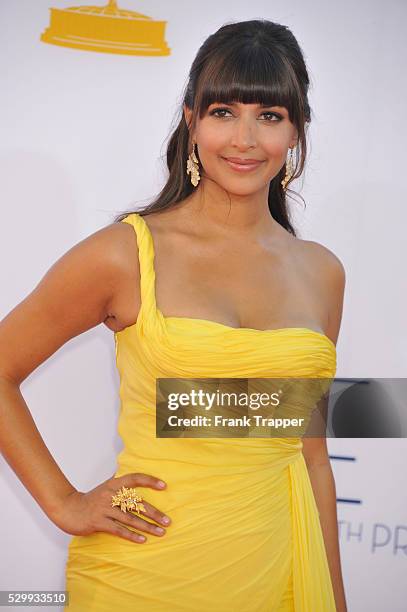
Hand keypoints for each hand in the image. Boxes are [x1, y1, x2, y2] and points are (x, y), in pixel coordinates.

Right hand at [52, 473, 170, 543]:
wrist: (68, 508)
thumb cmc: (91, 500)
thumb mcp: (106, 488)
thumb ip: (120, 486)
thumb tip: (137, 483)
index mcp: (113, 484)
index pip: (134, 478)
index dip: (149, 481)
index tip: (164, 486)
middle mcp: (110, 495)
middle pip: (137, 503)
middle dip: (154, 513)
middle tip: (168, 521)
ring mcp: (104, 509)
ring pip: (130, 518)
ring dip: (147, 526)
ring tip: (161, 532)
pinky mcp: (99, 522)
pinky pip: (119, 530)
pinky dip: (132, 535)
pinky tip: (143, 540)